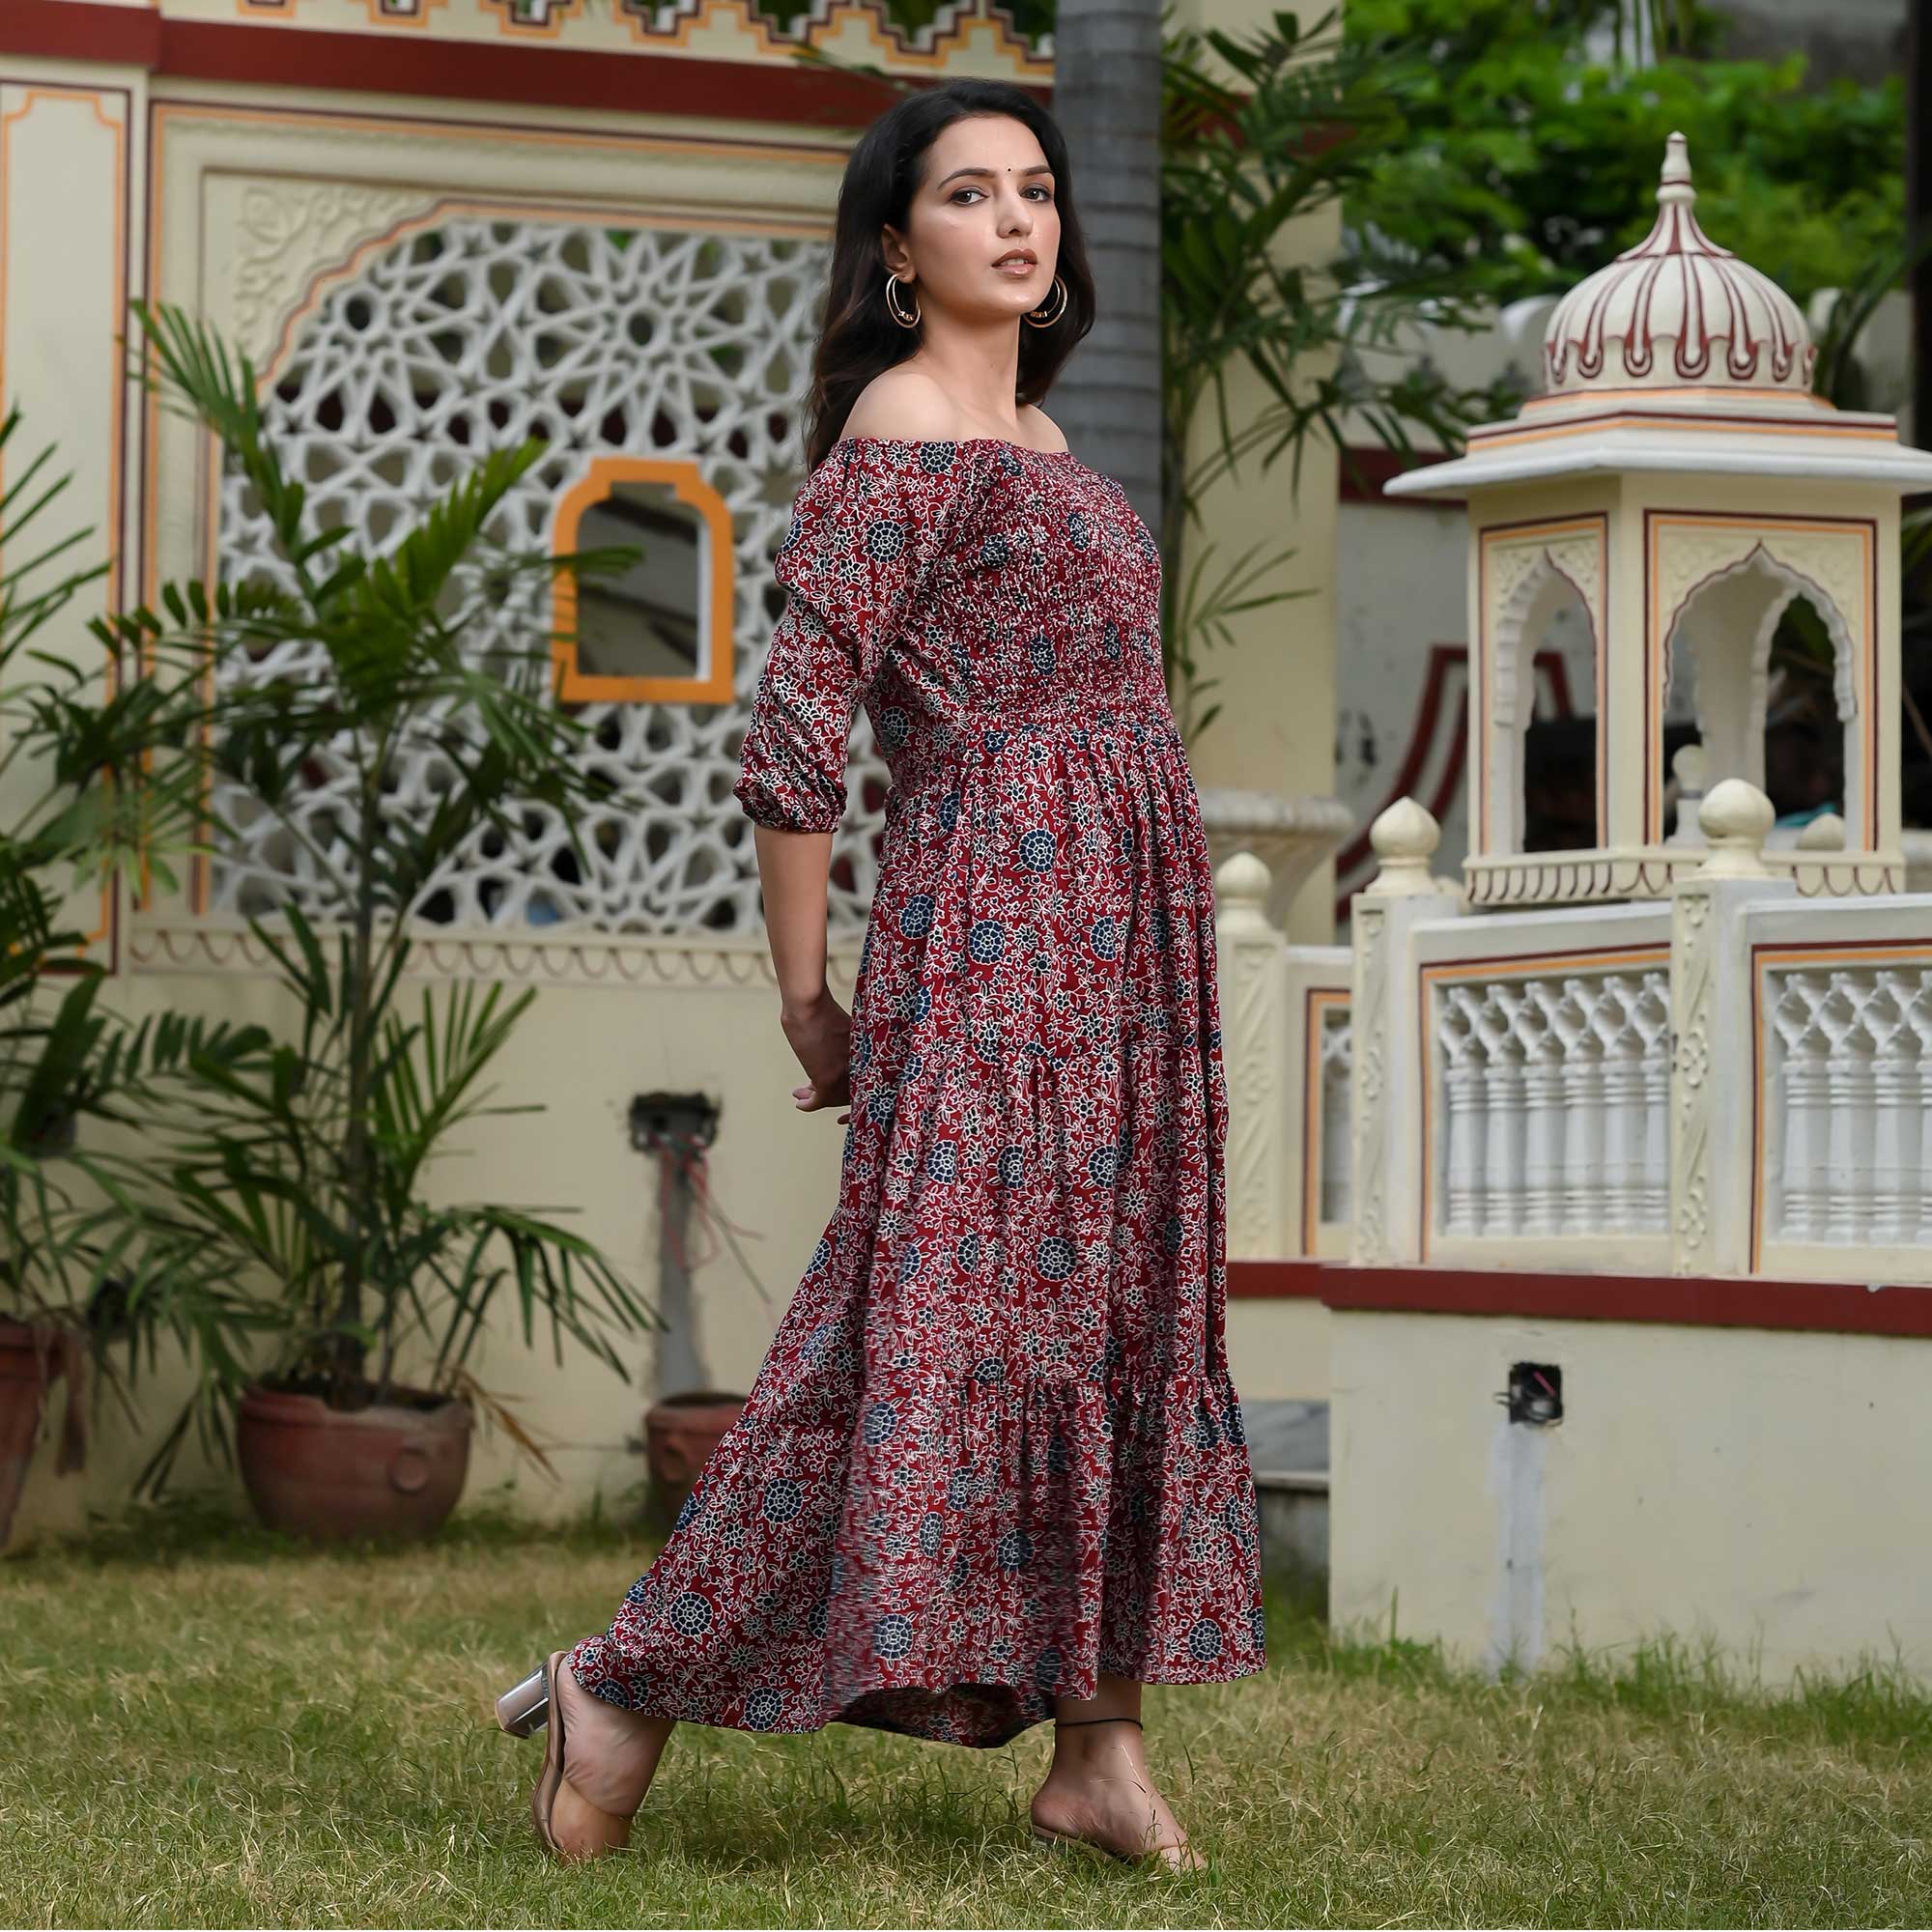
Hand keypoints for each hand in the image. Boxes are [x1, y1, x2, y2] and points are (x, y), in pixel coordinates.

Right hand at [780, 988, 854, 1123]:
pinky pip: (819, 1100)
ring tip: (802, 1094)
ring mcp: (844, 1075)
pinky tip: (802, 1104)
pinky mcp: (827, 1080)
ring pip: (833, 1097)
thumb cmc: (826, 1009)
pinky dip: (810, 1104)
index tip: (838, 1091)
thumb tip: (846, 1052)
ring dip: (815, 1097)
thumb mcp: (850, 1028)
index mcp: (869, 1056)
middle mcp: (860, 1069)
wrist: (810, 1006)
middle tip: (814, 1094)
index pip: (865, 1082)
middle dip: (830, 1095)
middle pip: (848, 1092)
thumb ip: (853, 1045)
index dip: (850, 1090)